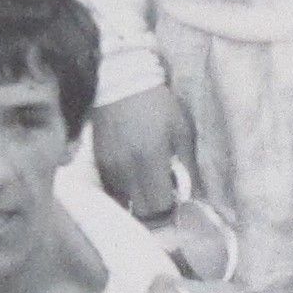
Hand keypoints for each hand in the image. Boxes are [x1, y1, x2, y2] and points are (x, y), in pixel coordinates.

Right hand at [89, 86, 190, 223]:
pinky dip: (124, 190)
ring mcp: (109, 167)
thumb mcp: (181, 129)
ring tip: (149, 184)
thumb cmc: (158, 104)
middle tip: (165, 198)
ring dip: (138, 200)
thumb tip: (195, 195)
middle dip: (154, 212)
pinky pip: (111, 189)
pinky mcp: (98, 162)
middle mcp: (126, 169)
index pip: (158, 207)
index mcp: (150, 160)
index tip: (177, 204)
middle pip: (139, 212)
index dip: (170, 212)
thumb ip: (188, 165)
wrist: (120, 80)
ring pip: (123, 203)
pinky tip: (134, 175)